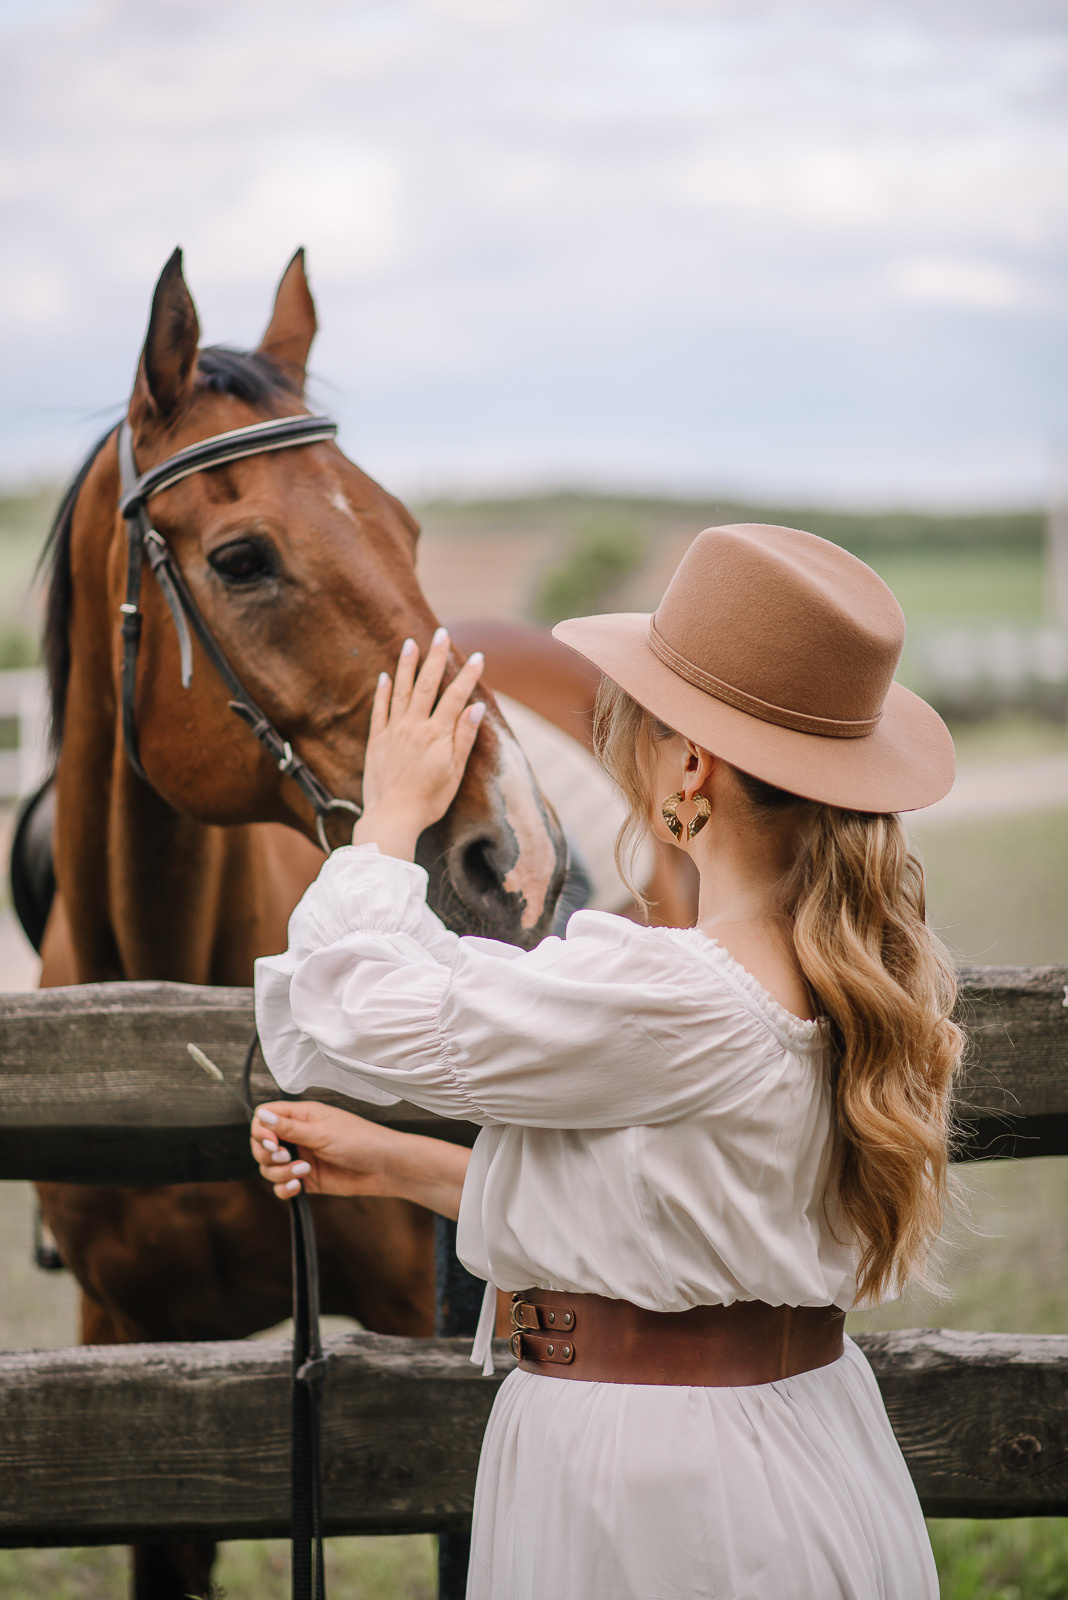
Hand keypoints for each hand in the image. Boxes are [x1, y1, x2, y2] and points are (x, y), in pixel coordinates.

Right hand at [250, 1100, 397, 1199]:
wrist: (384, 1167)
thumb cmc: (361, 1140)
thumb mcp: (322, 1132)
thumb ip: (289, 1128)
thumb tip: (261, 1115)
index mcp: (302, 1116)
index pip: (265, 1117)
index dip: (262, 1130)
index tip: (273, 1142)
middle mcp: (298, 1136)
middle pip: (261, 1144)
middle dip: (267, 1153)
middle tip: (286, 1156)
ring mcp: (301, 1158)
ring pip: (269, 1167)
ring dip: (279, 1172)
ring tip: (303, 1171)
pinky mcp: (306, 1180)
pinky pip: (281, 1186)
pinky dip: (284, 1188)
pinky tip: (298, 1186)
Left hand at [353, 627, 484, 857]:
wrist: (392, 817)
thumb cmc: (429, 800)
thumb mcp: (455, 773)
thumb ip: (463, 738)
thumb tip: (474, 708)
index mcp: (437, 735)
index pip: (456, 697)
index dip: (467, 676)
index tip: (478, 658)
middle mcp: (414, 727)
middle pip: (426, 684)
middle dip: (436, 657)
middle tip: (441, 633)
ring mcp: (393, 731)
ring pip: (400, 690)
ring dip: (406, 665)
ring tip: (410, 643)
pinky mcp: (376, 740)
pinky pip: (379, 709)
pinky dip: (382, 691)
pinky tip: (385, 676)